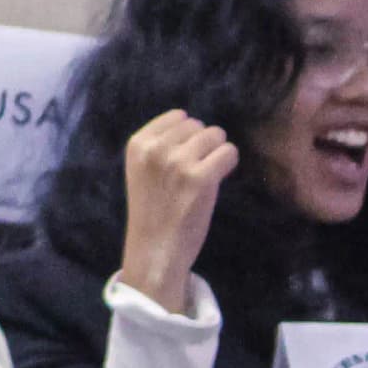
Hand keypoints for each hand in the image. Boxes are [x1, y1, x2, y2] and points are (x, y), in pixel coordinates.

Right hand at [117, 110, 238, 313]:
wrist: (155, 250)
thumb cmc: (151, 212)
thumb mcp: (142, 171)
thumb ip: (159, 146)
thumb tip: (195, 125)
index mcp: (137, 144)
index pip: (178, 117)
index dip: (186, 136)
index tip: (181, 159)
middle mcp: (156, 149)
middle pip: (198, 125)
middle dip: (202, 144)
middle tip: (193, 172)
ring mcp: (178, 162)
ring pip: (216, 136)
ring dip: (216, 154)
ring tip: (205, 177)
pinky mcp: (201, 177)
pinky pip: (229, 153)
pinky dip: (228, 164)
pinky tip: (217, 180)